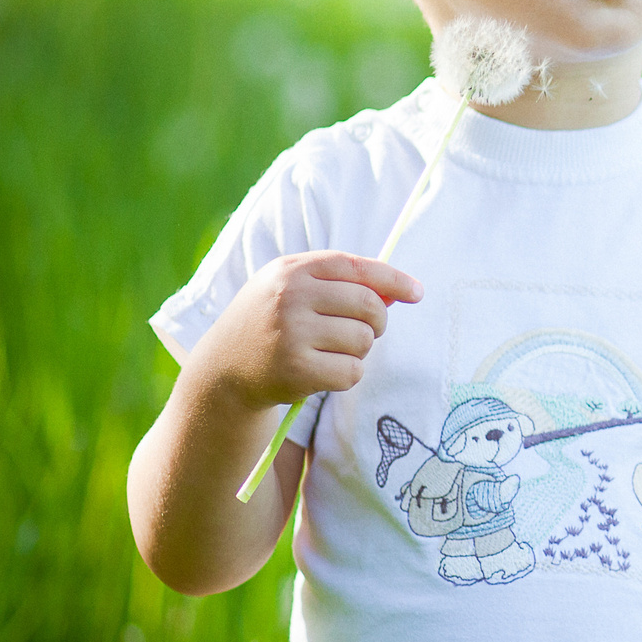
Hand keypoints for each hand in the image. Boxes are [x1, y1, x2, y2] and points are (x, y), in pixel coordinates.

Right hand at [196, 251, 422, 409]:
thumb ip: (339, 284)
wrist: (223, 370)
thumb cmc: (270, 325)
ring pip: (364, 340)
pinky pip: (352, 371)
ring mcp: (292, 333)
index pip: (355, 267)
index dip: (393, 279)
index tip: (417, 292)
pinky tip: (321, 372)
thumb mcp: (291, 291)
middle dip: (377, 322)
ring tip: (328, 352)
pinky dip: (346, 375)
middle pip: (369, 305)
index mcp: (290, 270)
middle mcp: (290, 296)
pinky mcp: (296, 369)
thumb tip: (401, 291)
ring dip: (357, 351)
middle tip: (363, 332)